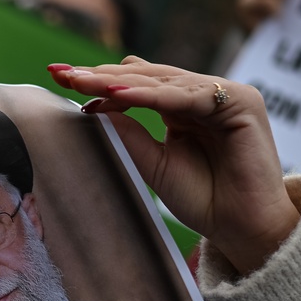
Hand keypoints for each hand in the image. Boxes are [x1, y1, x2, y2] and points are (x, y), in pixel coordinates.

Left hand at [48, 56, 299, 274]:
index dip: (99, 82)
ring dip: (119, 82)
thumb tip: (94, 105)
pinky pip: (187, 96)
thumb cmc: (202, 199)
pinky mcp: (241, 102)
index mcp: (181, 107)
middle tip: (62, 73)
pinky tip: (118, 95)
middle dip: (101, 75)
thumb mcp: (152, 162)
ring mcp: (224, 95)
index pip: (135, 85)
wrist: (241, 227)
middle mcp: (202, 95)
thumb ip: (128, 133)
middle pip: (145, 78)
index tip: (59, 79)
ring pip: (162, 82)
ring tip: (81, 82)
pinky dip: (152, 96)